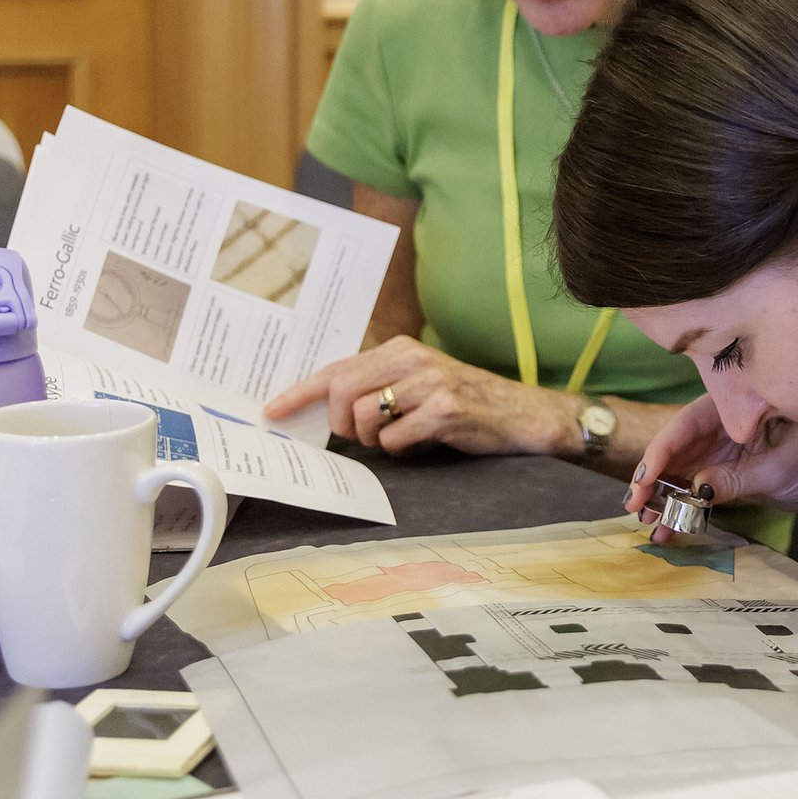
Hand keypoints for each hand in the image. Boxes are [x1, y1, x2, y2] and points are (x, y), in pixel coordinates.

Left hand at [265, 336, 576, 458]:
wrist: (523, 416)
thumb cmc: (468, 403)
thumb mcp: (420, 383)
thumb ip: (380, 387)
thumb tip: (331, 408)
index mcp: (401, 349)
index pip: (337, 368)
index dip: (301, 392)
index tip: (274, 410)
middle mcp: (412, 359)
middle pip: (342, 392)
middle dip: (339, 423)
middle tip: (356, 436)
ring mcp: (429, 383)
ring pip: (364, 416)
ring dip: (371, 438)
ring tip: (396, 438)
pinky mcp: (444, 411)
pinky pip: (395, 438)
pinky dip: (399, 448)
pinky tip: (420, 442)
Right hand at [623, 395, 797, 535]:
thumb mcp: (778, 468)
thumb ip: (737, 477)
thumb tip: (696, 488)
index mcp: (732, 409)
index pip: (685, 425)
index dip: (659, 453)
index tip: (644, 481)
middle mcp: (717, 426)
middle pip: (673, 449)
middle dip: (651, 478)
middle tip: (636, 507)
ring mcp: (717, 451)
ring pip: (677, 472)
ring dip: (660, 497)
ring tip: (647, 523)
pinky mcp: (720, 474)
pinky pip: (691, 490)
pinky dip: (679, 509)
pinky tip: (667, 530)